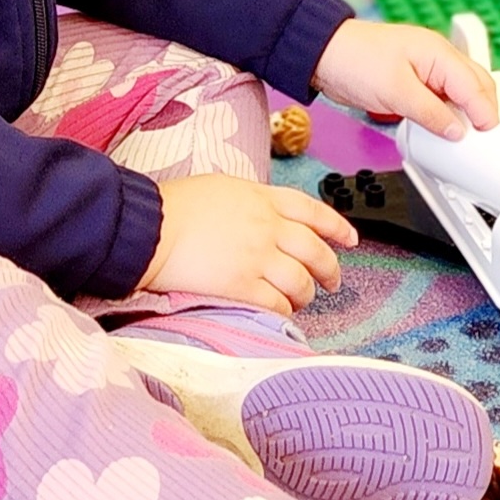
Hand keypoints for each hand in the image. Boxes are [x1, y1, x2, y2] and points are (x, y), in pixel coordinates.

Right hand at [138, 173, 354, 314]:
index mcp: (263, 199)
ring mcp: (257, 257)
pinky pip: (277, 304)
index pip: (313, 211)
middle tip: (332, 281)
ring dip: (307, 294)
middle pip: (315, 251)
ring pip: (301, 281)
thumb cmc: (175, 205)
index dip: (336, 227)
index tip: (349, 239)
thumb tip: (264, 214)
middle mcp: (267, 227)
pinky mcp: (241, 285)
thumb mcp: (222, 187)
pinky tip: (281, 312)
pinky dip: (284, 311)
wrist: (151, 227)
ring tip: (302, 300)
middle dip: (330, 269)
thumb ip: (251, 201)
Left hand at [311, 19, 497, 141]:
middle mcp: (437, 59)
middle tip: (483, 139)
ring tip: (465, 138)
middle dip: (482, 111)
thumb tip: (456, 130)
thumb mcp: (395, 92)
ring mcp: (426, 70)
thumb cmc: (354, 60)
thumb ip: (430, 112)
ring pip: (459, 93)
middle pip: (475, 86)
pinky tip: (444, 128)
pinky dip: (447, 113)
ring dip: (465, 113)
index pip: (474, 85)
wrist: (322, 55)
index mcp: (439, 53)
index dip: (485, 112)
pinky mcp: (413, 82)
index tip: (489, 134)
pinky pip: (440, 98)